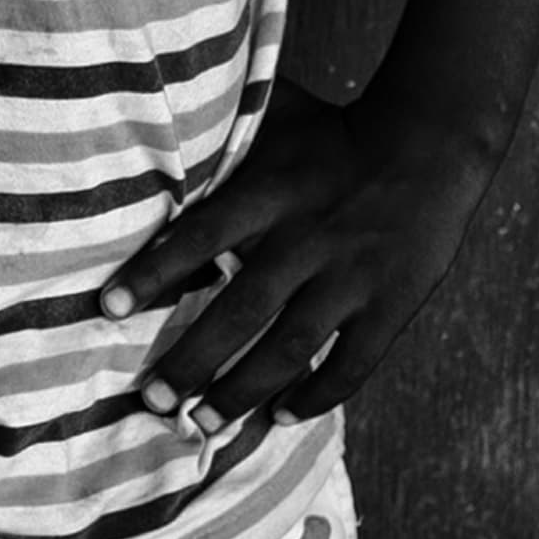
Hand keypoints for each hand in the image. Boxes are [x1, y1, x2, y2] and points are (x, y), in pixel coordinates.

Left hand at [101, 82, 500, 431]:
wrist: (429, 146)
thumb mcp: (271, 116)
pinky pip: (353, 364)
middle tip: (152, 399)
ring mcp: (352, 279)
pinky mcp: (392, 306)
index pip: (200, 236)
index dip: (154, 273)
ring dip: (244, 390)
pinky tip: (281, 416)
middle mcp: (308, 240)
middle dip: (194, 359)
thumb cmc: (330, 133)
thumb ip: (216, 130)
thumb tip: (143, 116)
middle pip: (241, 309)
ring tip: (203, 423)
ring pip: (291, 348)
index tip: (108, 308)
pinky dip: (317, 396)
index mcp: (271, 193)